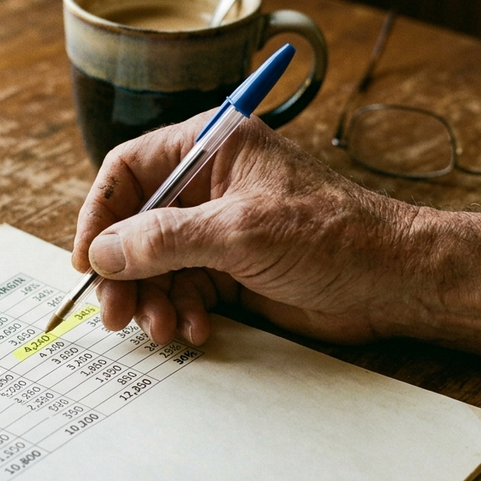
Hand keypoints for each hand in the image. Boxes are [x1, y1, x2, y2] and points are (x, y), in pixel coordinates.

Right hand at [72, 112, 418, 346]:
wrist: (394, 281)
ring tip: (163, 329)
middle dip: (125, 272)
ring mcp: (218, 230)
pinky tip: (197, 331)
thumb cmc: (332, 234)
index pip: (129, 171)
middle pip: (136, 226)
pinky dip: (183, 313)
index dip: (100, 214)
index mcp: (209, 149)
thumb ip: (165, 240)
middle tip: (116, 314)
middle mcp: (207, 187)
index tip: (87, 259)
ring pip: (156, 265)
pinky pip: (185, 290)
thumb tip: (104, 252)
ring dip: (153, 300)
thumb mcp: (240, 232)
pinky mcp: (230, 269)